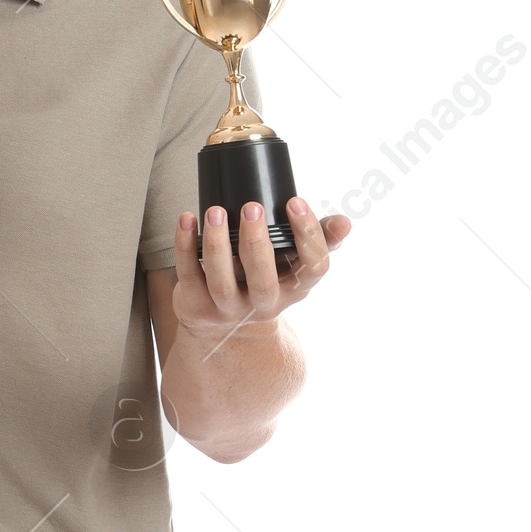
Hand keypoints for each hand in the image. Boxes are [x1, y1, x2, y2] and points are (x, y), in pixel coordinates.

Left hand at [171, 197, 350, 338]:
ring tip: (216, 211)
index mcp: (294, 288)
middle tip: (252, 207)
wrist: (224, 328)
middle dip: (257, 243)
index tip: (295, 202)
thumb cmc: (265, 280)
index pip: (312, 268)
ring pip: (222, 282)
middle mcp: (264, 303)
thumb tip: (345, 222)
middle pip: (263, 281)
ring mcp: (228, 309)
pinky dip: (185, 246)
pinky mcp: (197, 306)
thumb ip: (320, 241)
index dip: (307, 236)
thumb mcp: (295, 266)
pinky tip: (187, 219)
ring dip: (217, 244)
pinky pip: (189, 275)